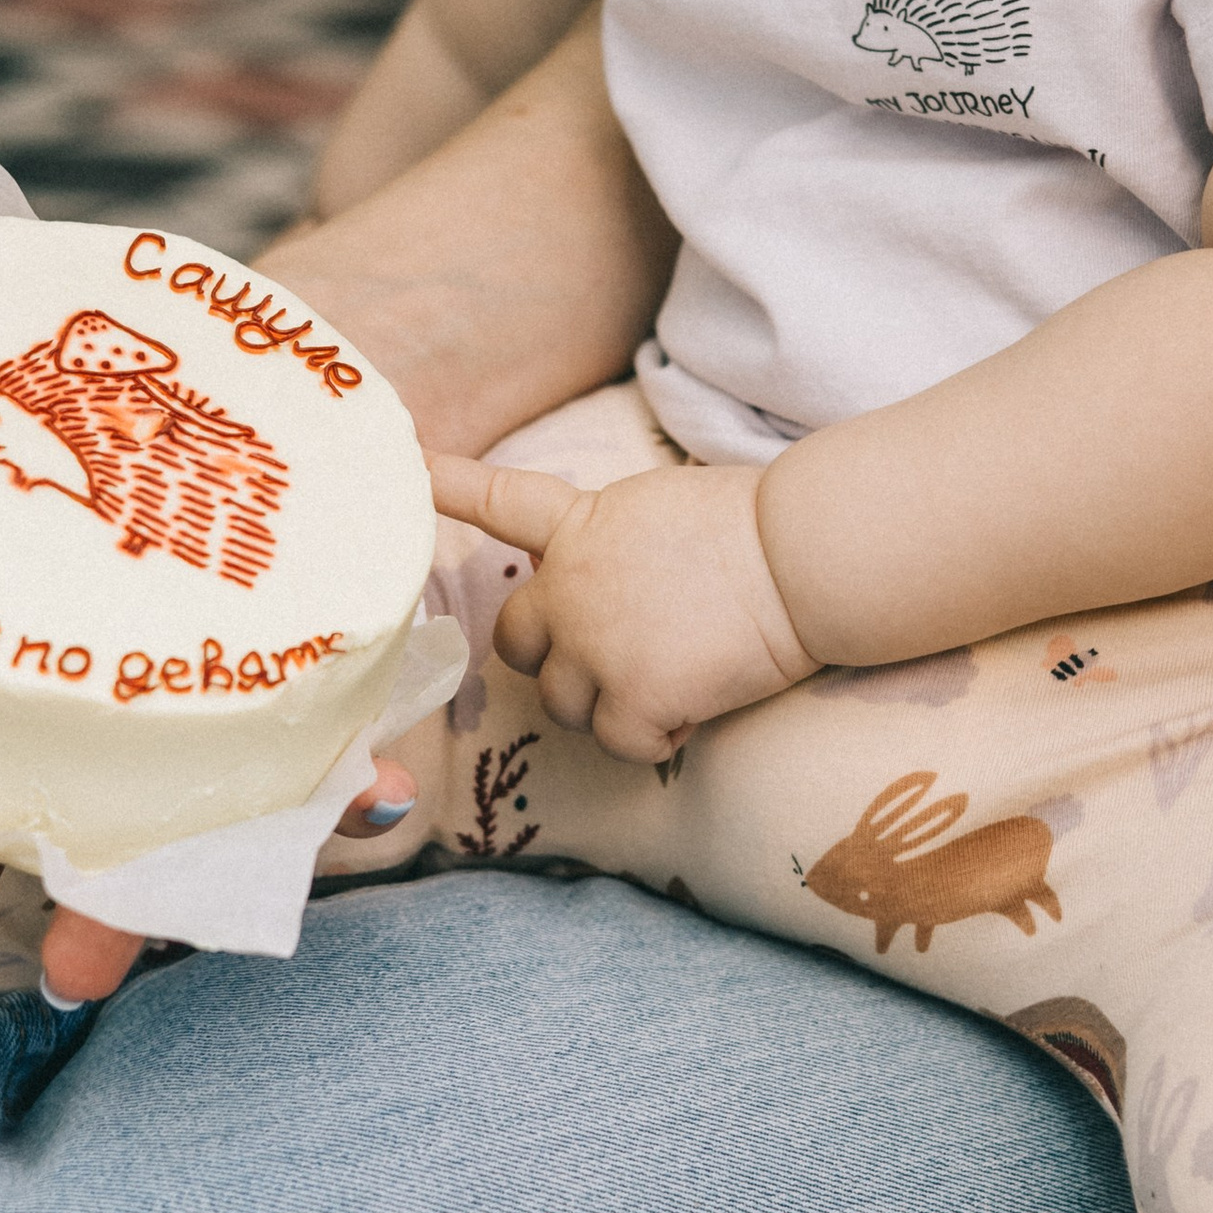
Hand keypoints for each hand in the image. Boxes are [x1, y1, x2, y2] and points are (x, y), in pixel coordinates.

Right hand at [0, 282, 413, 999]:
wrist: (253, 340)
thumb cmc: (58, 354)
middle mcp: (33, 690)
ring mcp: (152, 707)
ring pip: (111, 827)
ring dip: (90, 906)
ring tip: (74, 966)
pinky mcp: (279, 694)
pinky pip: (277, 778)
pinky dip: (294, 811)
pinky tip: (312, 832)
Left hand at [425, 452, 816, 762]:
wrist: (799, 556)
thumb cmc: (756, 526)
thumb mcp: (658, 508)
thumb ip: (607, 538)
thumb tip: (590, 569)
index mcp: (580, 527)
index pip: (500, 502)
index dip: (449, 486)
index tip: (413, 469)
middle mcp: (569, 588)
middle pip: (516, 643)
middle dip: (552, 657)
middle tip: (614, 656)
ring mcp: (595, 647)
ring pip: (563, 705)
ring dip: (609, 703)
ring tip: (674, 677)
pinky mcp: (633, 697)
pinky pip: (619, 744)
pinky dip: (658, 737)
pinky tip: (696, 707)